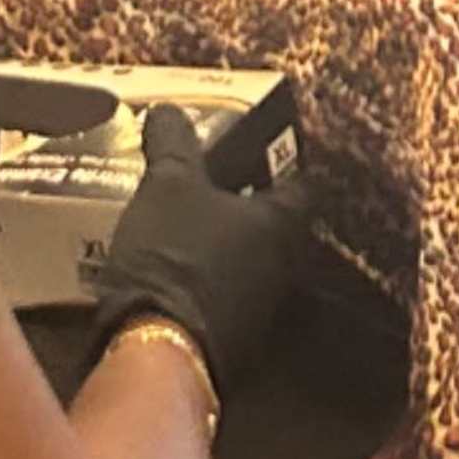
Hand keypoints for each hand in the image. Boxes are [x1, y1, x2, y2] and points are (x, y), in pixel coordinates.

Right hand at [87, 104, 303, 391]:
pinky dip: (213, 284)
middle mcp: (286, 267)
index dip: (278, 162)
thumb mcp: (166, 185)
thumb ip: (173, 144)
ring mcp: (265, 310)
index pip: (299, 182)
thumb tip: (168, 110)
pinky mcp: (238, 343)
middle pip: (276, 227)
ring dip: (229, 249)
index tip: (253, 148)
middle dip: (248, 206)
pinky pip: (230, 299)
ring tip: (191, 228)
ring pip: (253, 265)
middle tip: (214, 185)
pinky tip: (179, 275)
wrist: (158, 348)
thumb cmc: (175, 254)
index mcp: (282, 223)